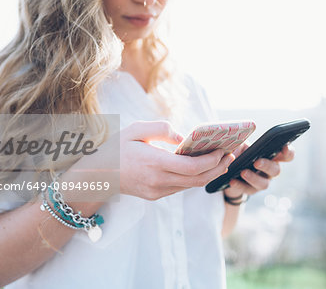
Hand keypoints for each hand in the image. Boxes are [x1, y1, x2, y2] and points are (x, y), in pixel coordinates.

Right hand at [120, 121, 234, 199]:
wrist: (97, 175)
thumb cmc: (116, 148)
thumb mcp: (135, 130)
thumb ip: (161, 129)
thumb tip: (183, 137)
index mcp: (154, 163)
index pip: (192, 167)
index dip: (212, 160)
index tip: (222, 150)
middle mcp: (158, 181)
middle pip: (197, 179)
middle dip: (217, 168)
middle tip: (229, 155)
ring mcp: (156, 191)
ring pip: (190, 186)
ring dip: (207, 174)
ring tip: (219, 160)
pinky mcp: (154, 196)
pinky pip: (179, 188)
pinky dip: (193, 178)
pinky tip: (198, 167)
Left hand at [224, 143, 294, 197]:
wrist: (227, 169)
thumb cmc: (238, 152)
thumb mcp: (240, 144)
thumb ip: (242, 142)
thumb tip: (239, 141)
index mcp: (272, 156)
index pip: (287, 155)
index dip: (288, 152)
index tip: (284, 148)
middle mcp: (270, 170)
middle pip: (276, 170)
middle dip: (267, 166)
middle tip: (257, 162)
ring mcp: (262, 181)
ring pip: (264, 184)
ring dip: (254, 178)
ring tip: (243, 172)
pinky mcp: (250, 190)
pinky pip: (247, 189)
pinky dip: (239, 184)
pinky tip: (232, 181)